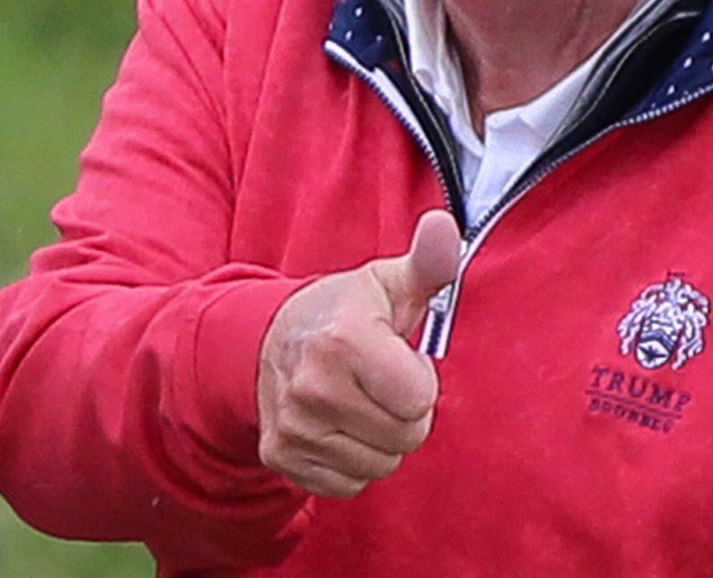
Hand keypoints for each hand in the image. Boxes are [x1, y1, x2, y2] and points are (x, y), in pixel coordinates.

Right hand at [256, 209, 459, 497]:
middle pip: (406, 437)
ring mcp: (293, 426)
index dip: (420, 379)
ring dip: (382, 440)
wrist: (268, 340)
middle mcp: (312, 387)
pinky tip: (342, 426)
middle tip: (382, 383)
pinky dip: (354, 463)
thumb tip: (445, 227)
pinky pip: (349, 485)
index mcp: (344, 340)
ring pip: (380, 466)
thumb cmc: (344, 311)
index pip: (420, 398)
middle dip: (406, 413)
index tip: (400, 358)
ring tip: (362, 402)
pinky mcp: (282, 457)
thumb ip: (427, 262)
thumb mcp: (388, 282)